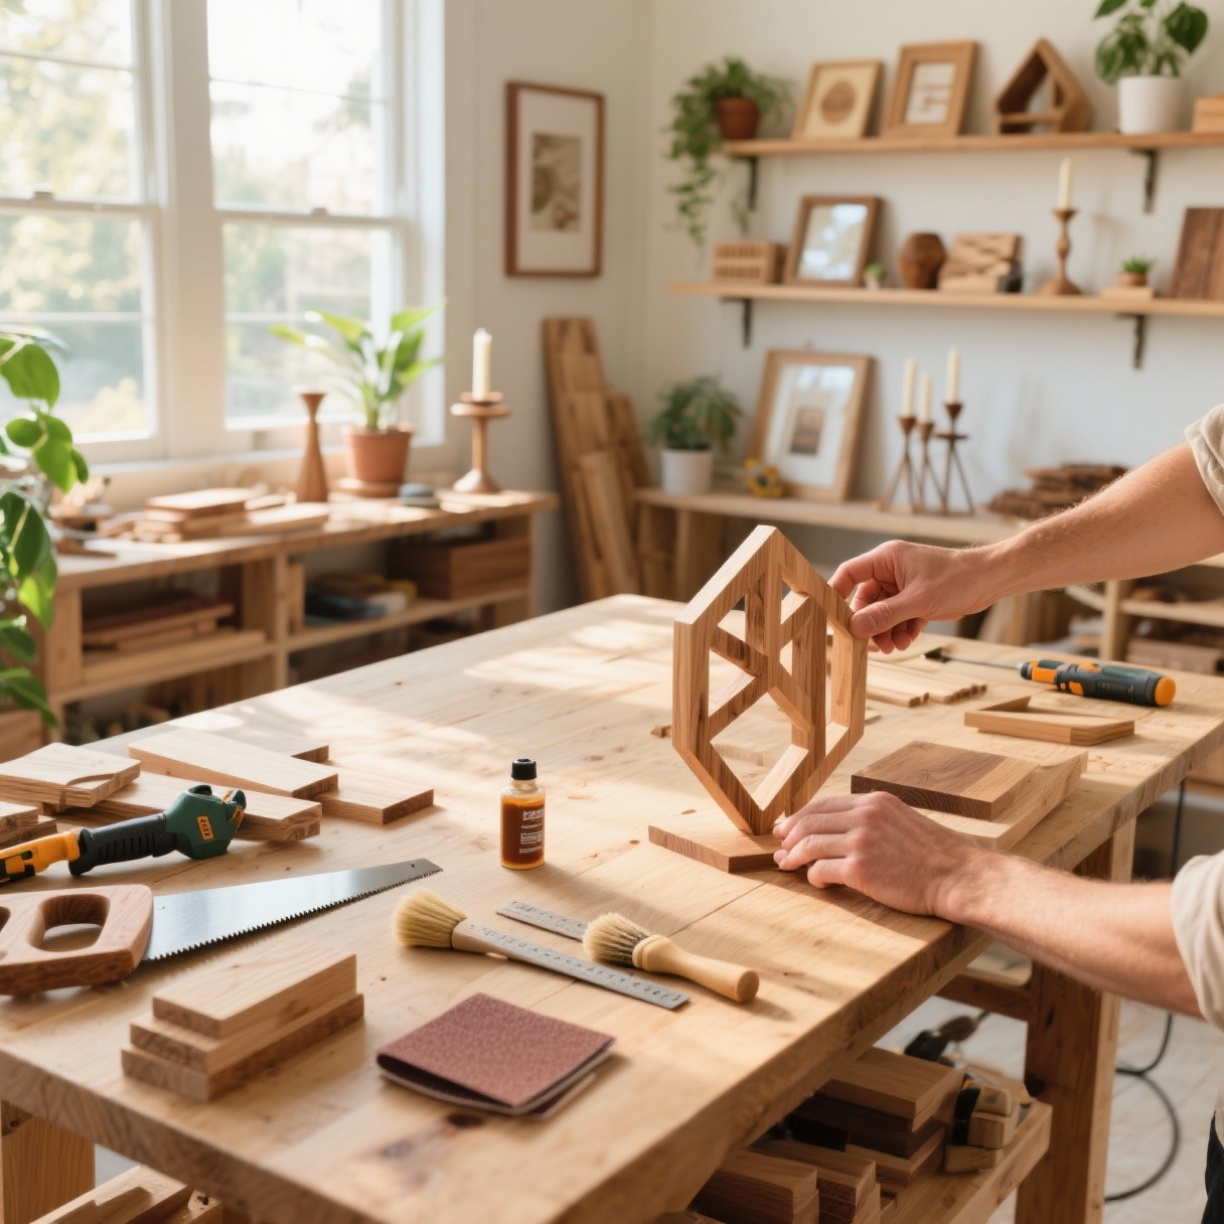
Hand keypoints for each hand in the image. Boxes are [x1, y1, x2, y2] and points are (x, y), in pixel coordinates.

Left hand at [773, 790, 988, 916]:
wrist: (959, 876)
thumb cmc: (935, 855)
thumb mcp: (902, 821)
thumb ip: (873, 819)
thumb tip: (840, 828)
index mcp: (874, 802)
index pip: (824, 804)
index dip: (800, 817)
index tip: (787, 827)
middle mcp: (865, 816)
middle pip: (810, 821)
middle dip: (789, 835)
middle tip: (779, 847)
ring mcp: (861, 841)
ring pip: (809, 844)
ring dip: (793, 856)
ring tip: (786, 864)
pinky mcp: (860, 869)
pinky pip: (821, 870)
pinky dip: (813, 877)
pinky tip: (817, 882)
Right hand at [828, 541, 994, 651]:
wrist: (990, 580)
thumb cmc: (957, 578)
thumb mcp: (918, 601)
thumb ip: (885, 615)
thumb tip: (856, 627)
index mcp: (886, 559)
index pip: (850, 573)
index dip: (837, 592)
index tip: (832, 615)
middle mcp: (891, 570)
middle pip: (866, 599)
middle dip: (871, 623)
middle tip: (874, 644)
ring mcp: (904, 585)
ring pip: (883, 611)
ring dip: (887, 630)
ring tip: (894, 646)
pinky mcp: (916, 598)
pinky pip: (899, 616)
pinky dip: (901, 629)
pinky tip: (907, 640)